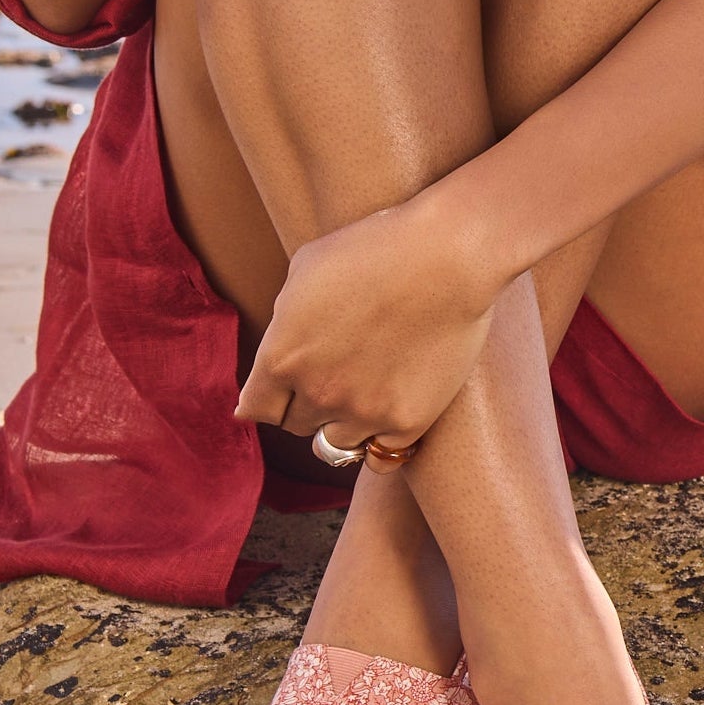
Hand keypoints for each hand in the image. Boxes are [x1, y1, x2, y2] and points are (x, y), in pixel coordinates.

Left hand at [236, 195, 496, 460]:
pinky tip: (391, 415)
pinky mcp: (407, 420)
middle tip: (335, 378)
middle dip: (309, 404)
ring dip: (343, 425)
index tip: (282, 393)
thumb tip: (279, 343)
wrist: (448, 255)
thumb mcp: (307, 269)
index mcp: (282, 355)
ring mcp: (363, 411)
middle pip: (296, 425)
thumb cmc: (377, 247)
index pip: (255, 408)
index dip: (269, 399)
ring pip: (336, 446)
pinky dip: (382, 440)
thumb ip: (285, 318)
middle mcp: (316, 391)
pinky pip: (383, 456)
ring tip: (364, 398)